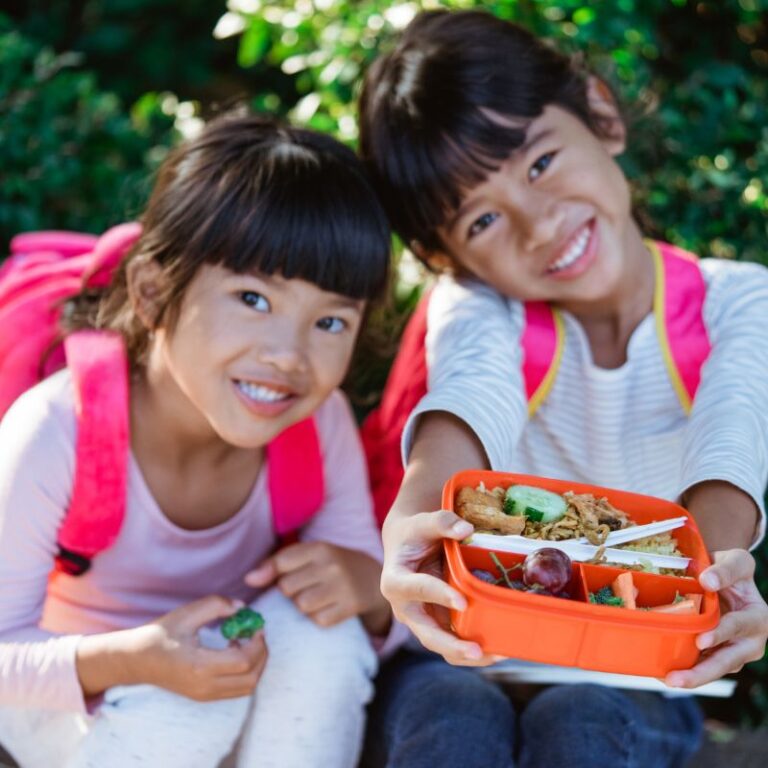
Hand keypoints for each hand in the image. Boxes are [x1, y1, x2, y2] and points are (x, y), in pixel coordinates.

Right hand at [126, 596, 267, 700]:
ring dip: (256, 664)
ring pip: (247, 688)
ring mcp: (205, 695)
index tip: (256, 625)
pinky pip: (237, 690)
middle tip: (257, 632)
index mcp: (200, 666)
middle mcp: (204, 686)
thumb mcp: (187, 613)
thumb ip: (216, 605)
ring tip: (246, 641)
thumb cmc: (161, 634)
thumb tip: (242, 607)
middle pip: (250, 678)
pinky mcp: (205, 697)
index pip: (243, 661)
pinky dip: (246, 672)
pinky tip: (235, 651)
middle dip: (261, 654)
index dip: (257, 643)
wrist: (137, 660)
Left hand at [245, 541, 389, 631]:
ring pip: (301, 606)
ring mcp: (343, 586)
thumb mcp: (309, 555)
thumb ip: (276, 563)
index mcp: (319, 548)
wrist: (371, 577)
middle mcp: (331, 565)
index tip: (263, 580)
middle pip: (287, 587)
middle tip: (304, 586)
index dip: (268, 574)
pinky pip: (319, 620)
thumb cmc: (329, 566)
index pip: (282, 562)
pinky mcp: (350, 606)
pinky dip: (319, 618)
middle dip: (290, 591)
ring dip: (303, 606)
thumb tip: (249, 579)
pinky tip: (328, 607)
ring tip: (315, 597)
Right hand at [380, 508, 501, 665]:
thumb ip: (441, 522)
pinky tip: (500, 649)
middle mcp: (406, 609)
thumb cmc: (414, 534)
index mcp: (395, 581)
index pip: (416, 590)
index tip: (463, 602)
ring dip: (468, 654)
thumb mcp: (422, 523)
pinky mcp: (438, 625)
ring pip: (443, 646)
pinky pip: (455, 642)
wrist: (406, 547)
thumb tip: (466, 530)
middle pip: (427, 634)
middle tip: (477, 651)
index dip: (438, 595)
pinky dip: (475, 649)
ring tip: (498, 654)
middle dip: (452, 645)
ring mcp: (423, 621)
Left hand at [665, 549, 767, 687]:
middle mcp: (749, 641)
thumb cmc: (731, 570)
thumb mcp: (736, 561)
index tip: (701, 641)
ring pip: (714, 669)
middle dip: (702, 672)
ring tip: (667, 680)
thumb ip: (725, 570)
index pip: (738, 627)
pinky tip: (660, 673)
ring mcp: (734, 652)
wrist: (726, 579)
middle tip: (677, 678)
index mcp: (757, 617)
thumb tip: (707, 581)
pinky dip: (684, 670)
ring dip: (691, 677)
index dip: (720, 634)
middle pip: (727, 660)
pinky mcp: (717, 656)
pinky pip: (702, 666)